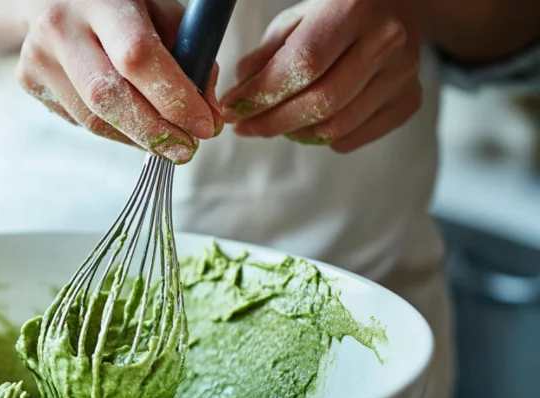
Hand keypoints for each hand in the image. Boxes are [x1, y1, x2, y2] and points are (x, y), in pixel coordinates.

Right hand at [16, 0, 223, 163]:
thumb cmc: (122, 4)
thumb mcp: (161, 10)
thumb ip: (189, 55)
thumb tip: (208, 115)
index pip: (137, 56)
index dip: (173, 98)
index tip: (204, 125)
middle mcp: (61, 27)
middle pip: (107, 97)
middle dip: (153, 133)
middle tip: (186, 151)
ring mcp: (38, 56)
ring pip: (92, 119)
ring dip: (136, 138)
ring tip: (164, 138)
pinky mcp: (28, 80)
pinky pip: (78, 120)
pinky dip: (113, 129)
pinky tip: (128, 118)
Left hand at [221, 0, 422, 153]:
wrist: (399, 4)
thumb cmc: (339, 9)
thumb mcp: (298, 17)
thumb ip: (267, 54)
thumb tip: (240, 92)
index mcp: (353, 7)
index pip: (303, 64)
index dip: (262, 94)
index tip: (232, 109)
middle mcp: (387, 38)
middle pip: (321, 102)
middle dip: (272, 122)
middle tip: (245, 127)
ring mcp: (405, 71)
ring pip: (338, 125)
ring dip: (295, 133)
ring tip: (272, 125)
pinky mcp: (411, 97)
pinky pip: (359, 135)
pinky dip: (326, 138)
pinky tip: (308, 126)